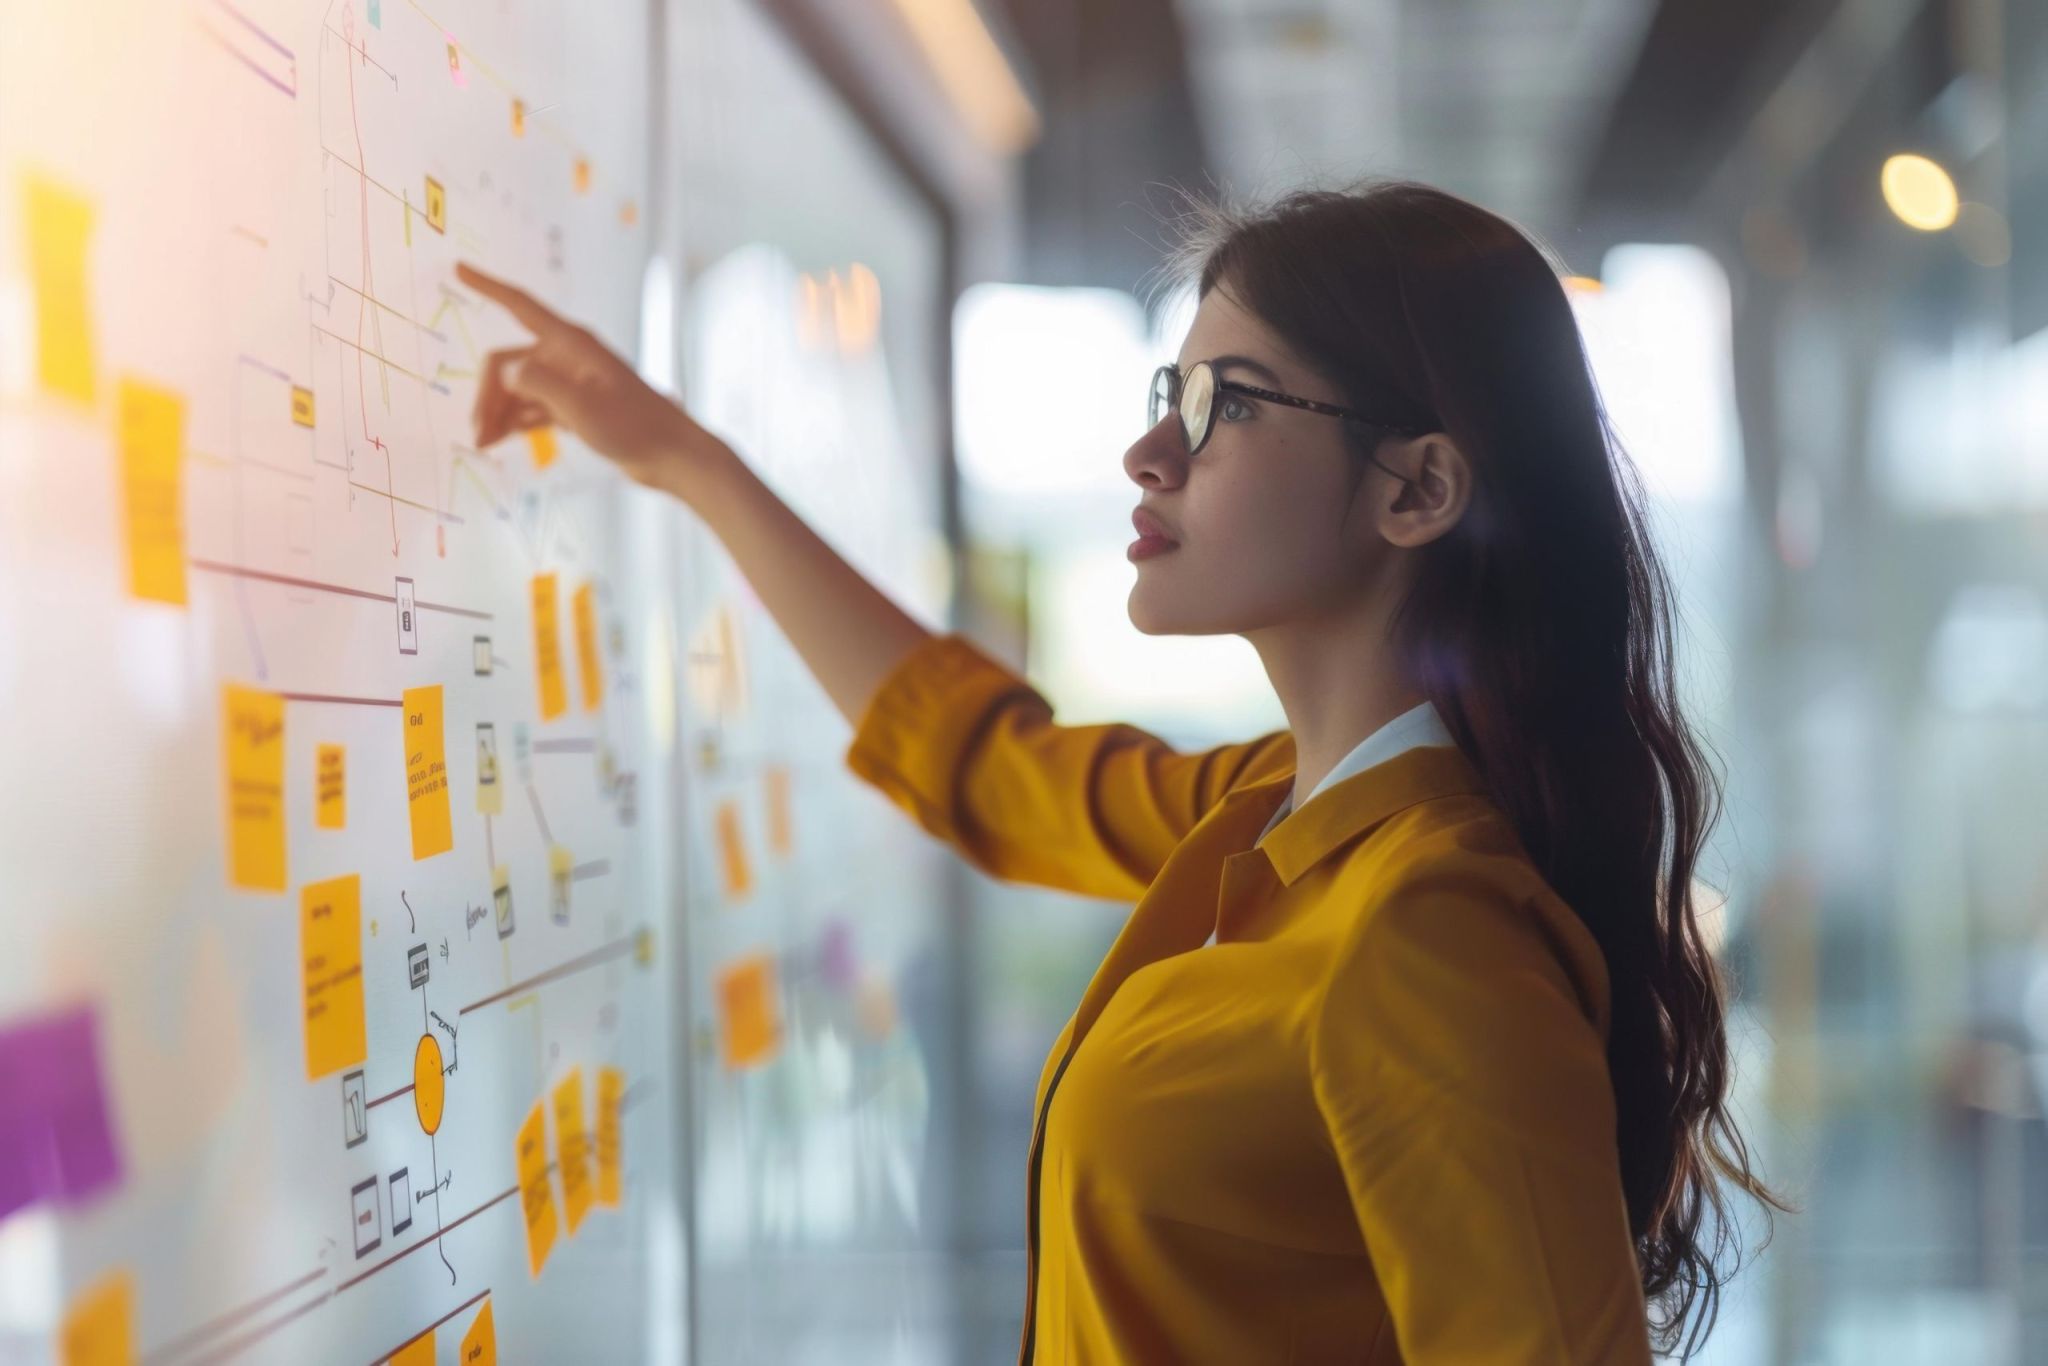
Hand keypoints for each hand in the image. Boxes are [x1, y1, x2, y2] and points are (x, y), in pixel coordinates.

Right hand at [456, 260, 731, 497]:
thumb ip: (539, 383)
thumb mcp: (581, 406)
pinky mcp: (575, 407)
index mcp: (570, 342)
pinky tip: (499, 440)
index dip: (487, 286)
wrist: (671, 456)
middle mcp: (567, 356)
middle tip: (477, 436)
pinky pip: (531, 406)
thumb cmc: (634, 427)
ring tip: (483, 445)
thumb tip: (506, 372)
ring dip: (497, 412)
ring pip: (517, 388)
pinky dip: (514, 421)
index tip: (458, 267)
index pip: (519, 305)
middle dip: (487, 395)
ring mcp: (571, 382)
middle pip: (508, 363)